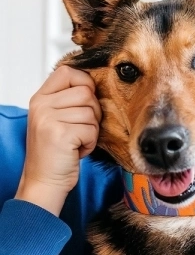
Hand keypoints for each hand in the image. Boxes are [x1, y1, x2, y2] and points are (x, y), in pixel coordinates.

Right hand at [15, 66, 100, 215]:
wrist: (44, 182)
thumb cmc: (55, 153)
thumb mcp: (54, 119)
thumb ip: (68, 100)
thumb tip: (94, 85)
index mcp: (40, 98)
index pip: (68, 72)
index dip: (85, 83)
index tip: (85, 101)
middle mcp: (41, 106)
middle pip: (86, 92)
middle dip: (92, 113)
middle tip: (81, 130)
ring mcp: (49, 119)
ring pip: (91, 112)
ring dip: (91, 131)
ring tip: (77, 142)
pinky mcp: (60, 134)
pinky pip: (91, 130)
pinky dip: (90, 143)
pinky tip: (77, 151)